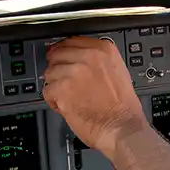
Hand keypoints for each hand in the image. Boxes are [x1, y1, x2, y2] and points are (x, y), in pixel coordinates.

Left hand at [43, 37, 148, 154]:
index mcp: (103, 50)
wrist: (122, 128)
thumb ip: (97, 60)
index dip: (63, 51)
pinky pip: (47, 90)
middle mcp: (88, 57)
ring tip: (68, 97)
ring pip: (50, 73)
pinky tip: (65, 106)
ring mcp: (74, 72)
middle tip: (63, 82)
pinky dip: (53, 100)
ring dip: (55, 86)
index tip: (60, 57)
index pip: (71, 41)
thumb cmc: (122, 107)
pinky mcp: (63, 89)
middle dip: (57, 69)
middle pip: (57, 55)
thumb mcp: (117, 71)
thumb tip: (76, 57)